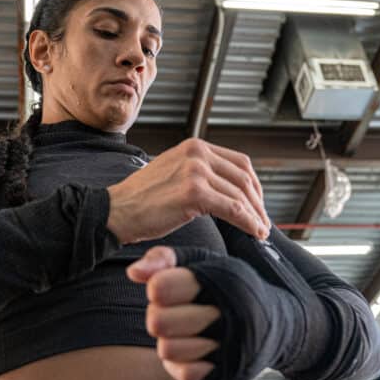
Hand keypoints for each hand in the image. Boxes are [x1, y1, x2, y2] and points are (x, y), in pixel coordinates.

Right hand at [107, 137, 269, 244]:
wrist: (116, 210)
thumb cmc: (141, 199)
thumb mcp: (173, 172)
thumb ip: (198, 172)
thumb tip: (226, 188)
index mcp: (194, 146)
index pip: (239, 162)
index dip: (254, 185)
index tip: (257, 203)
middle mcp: (197, 153)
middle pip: (244, 178)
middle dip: (258, 202)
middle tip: (263, 221)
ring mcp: (195, 171)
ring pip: (240, 195)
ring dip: (256, 215)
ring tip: (260, 230)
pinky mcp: (194, 193)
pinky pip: (233, 209)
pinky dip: (248, 222)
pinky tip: (254, 232)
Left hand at [127, 245, 220, 379]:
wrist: (277, 323)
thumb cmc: (227, 285)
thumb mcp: (200, 260)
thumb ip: (164, 258)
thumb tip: (133, 273)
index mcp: (222, 279)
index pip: (160, 288)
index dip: (157, 288)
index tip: (167, 288)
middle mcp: (231, 314)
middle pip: (157, 322)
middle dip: (158, 315)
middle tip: (174, 311)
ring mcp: (232, 347)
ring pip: (167, 349)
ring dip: (170, 339)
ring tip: (186, 330)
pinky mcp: (229, 374)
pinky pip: (185, 373)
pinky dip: (183, 362)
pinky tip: (195, 348)